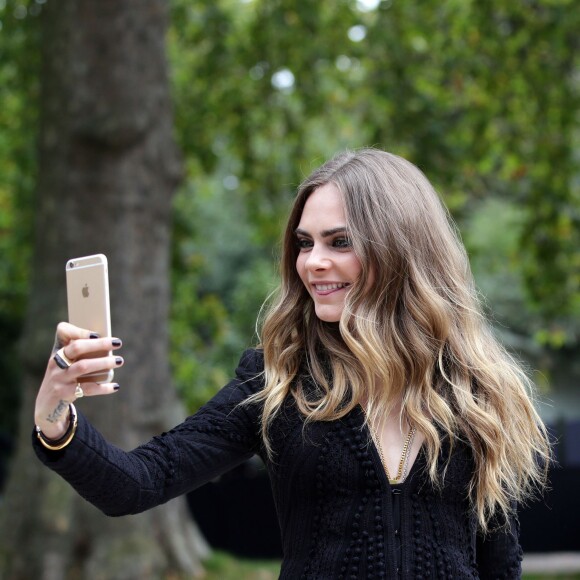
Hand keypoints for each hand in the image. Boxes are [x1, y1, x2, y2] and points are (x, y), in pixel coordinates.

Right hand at [34, 322, 123, 439]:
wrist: (47, 405)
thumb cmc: (65, 378)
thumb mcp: (68, 364)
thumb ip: (83, 354)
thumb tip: (109, 348)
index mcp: (58, 350)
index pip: (62, 332)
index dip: (78, 331)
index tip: (97, 333)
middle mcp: (56, 362)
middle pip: (77, 348)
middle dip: (99, 344)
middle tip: (118, 343)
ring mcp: (58, 378)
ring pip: (83, 366)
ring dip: (103, 362)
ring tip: (119, 360)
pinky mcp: (63, 393)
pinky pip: (87, 388)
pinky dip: (103, 387)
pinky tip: (115, 386)